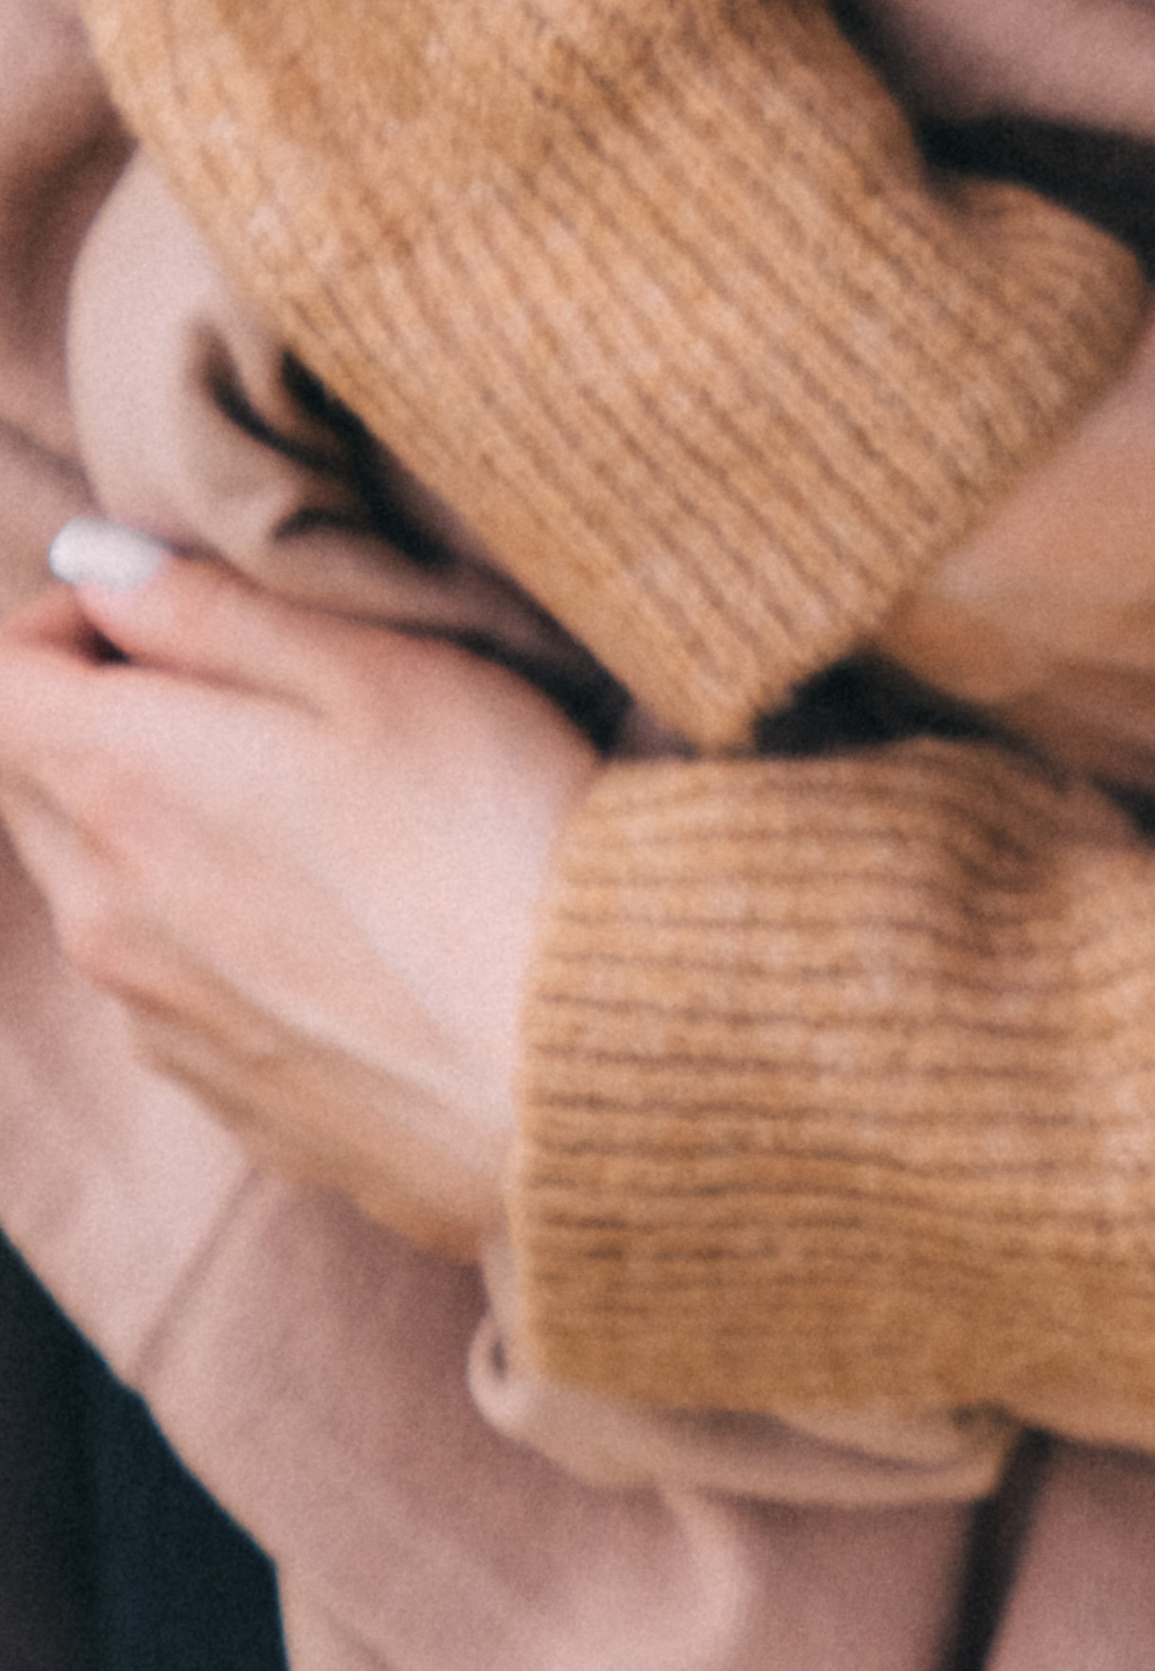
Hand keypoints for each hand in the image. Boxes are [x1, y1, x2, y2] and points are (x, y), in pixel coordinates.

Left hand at [0, 550, 596, 1256]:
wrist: (581, 1064)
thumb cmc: (492, 833)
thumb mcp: (372, 668)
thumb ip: (214, 613)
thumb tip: (103, 569)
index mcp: (124, 786)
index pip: (0, 682)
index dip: (65, 625)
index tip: (160, 613)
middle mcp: (106, 914)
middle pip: (34, 787)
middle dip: (107, 723)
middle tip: (250, 701)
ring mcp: (158, 1021)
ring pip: (102, 893)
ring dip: (165, 834)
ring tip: (318, 819)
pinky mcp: (227, 1100)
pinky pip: (174, 991)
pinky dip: (223, 939)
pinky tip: (350, 932)